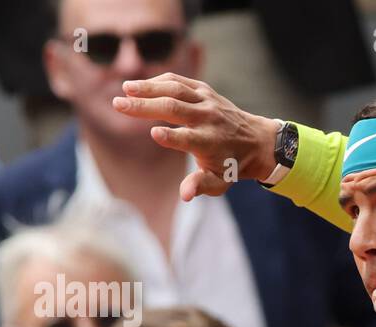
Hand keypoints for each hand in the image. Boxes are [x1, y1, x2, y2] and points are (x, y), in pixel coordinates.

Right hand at [112, 72, 278, 200]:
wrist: (256, 141)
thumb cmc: (231, 165)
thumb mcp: (220, 181)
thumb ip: (201, 186)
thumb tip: (185, 196)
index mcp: (210, 143)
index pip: (188, 139)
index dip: (172, 137)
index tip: (154, 133)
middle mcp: (208, 119)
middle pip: (174, 109)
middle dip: (145, 107)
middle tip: (118, 105)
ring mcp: (207, 102)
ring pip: (174, 90)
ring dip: (148, 88)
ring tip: (125, 89)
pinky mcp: (205, 90)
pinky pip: (180, 82)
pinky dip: (159, 81)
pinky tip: (140, 86)